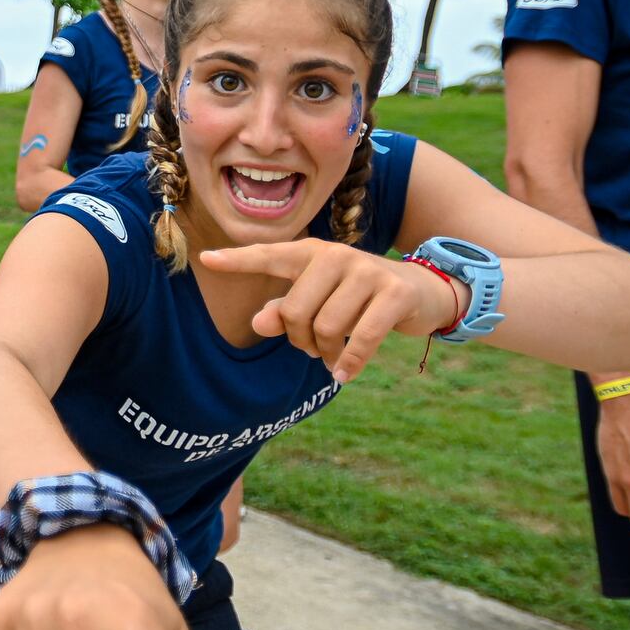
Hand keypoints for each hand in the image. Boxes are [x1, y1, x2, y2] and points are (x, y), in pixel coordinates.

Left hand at [198, 239, 460, 383]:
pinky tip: (342, 375)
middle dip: (300, 340)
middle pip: (296, 311)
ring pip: (327, 327)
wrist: (423, 291)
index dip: (237, 260)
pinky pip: (361, 338)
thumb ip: (284, 312)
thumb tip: (259, 324)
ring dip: (326, 353)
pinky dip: (350, 362)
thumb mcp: (320, 301)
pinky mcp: (394, 293)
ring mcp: (367, 271)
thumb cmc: (357, 299)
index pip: (268, 256)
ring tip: (331, 356)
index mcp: (311, 254)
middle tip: (312, 348)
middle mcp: (336, 256)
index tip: (206, 259)